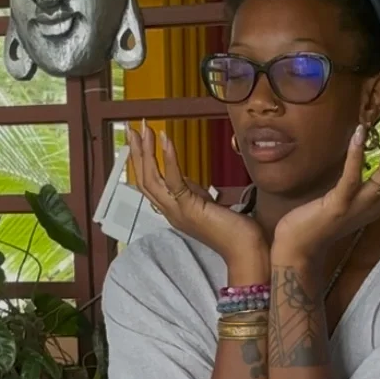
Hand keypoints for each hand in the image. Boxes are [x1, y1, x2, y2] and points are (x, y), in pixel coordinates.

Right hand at [127, 122, 265, 265]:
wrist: (245, 249)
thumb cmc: (233, 229)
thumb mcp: (205, 204)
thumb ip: (192, 192)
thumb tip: (182, 177)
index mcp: (173, 211)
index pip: (149, 184)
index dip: (141, 162)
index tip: (139, 140)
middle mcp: (170, 212)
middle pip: (143, 180)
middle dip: (137, 153)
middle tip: (134, 128)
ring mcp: (177, 211)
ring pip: (151, 180)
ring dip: (146, 152)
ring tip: (145, 130)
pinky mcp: (189, 208)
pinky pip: (173, 181)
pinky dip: (169, 159)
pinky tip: (166, 141)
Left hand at [273, 106, 379, 260]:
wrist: (299, 249)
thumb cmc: (317, 222)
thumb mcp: (346, 200)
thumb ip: (358, 184)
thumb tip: (361, 157)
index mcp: (378, 203)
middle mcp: (375, 205)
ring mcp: (359, 207)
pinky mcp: (339, 206)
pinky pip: (352, 178)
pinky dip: (357, 155)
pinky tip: (359, 132)